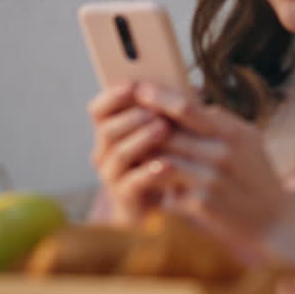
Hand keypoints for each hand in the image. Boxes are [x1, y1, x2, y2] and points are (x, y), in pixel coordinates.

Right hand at [87, 82, 172, 223]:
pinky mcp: (125, 197)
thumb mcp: (164, 133)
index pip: (98, 110)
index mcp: (111, 131)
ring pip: (119, 153)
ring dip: (141, 139)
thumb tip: (196, 89)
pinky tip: (168, 164)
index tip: (132, 86)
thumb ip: (169, 113)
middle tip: (155, 111)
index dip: (112, 96)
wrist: (162, 206)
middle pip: (107, 129)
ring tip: (163, 128)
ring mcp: (112, 175)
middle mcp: (104, 152)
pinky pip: (132, 182)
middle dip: (132, 117)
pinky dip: (150, 171)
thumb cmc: (163, 161)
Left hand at [133, 82, 292, 244]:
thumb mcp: (248, 143)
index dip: (158, 97)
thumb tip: (185, 99)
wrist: (276, 224)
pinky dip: (153, 181)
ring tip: (129, 150)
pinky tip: (144, 180)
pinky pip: (165, 186)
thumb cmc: (255, 180)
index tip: (138, 89)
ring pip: (161, 157)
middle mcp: (224, 151)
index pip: (187, 107)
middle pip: (168, 132)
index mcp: (234, 132)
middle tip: (122, 120)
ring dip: (144, 154)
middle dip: (143, 127)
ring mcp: (212, 177)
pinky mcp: (201, 202)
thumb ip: (219, 123)